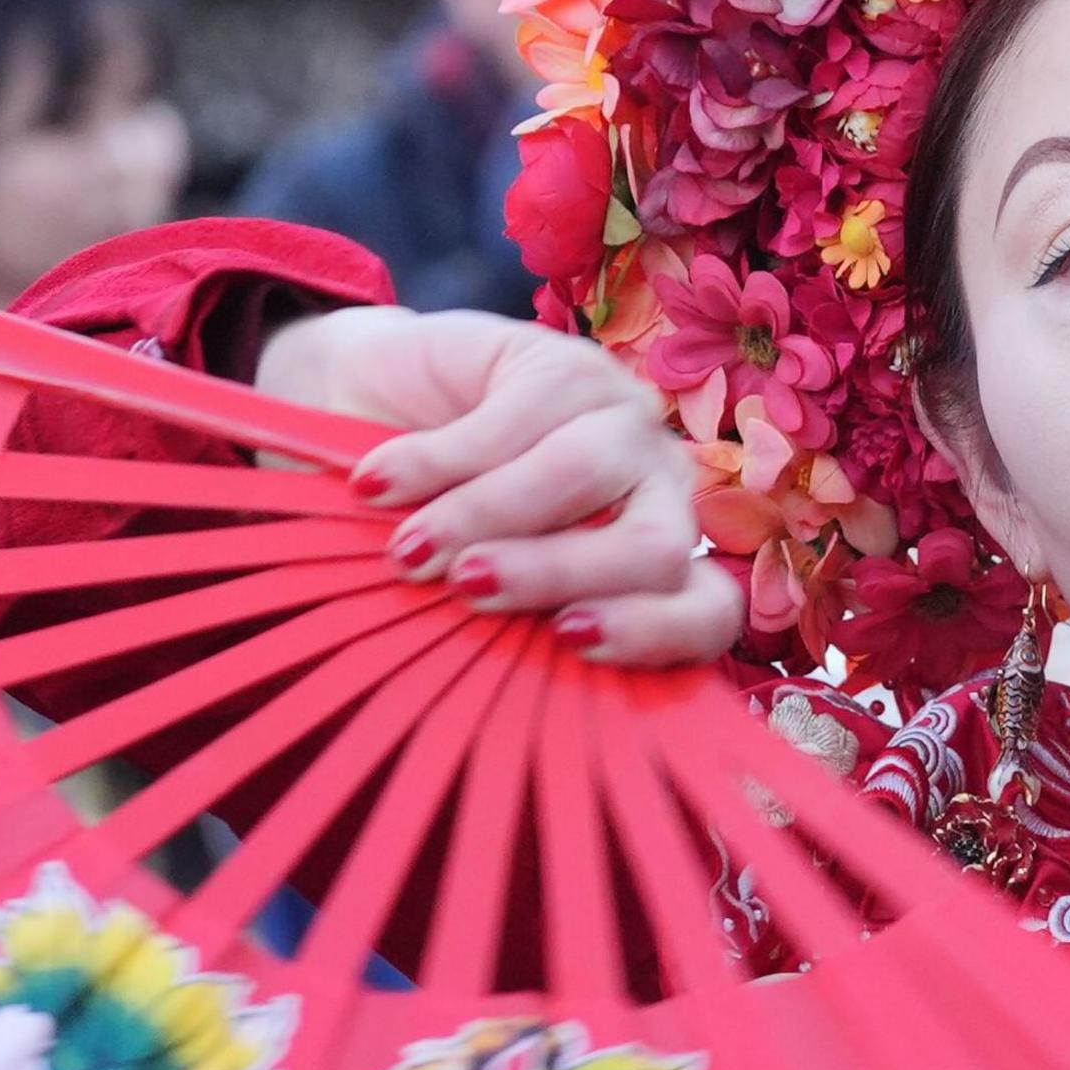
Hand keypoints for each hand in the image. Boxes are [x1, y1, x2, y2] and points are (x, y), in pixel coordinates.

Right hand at [257, 307, 740, 667]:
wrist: (364, 411)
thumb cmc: (424, 534)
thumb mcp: (458, 597)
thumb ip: (496, 640)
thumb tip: (486, 705)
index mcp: (656, 573)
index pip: (705, 614)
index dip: (657, 633)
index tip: (572, 641)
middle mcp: (659, 496)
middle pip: (654, 545)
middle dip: (558, 572)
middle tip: (470, 589)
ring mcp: (620, 422)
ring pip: (582, 472)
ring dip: (486, 514)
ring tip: (409, 550)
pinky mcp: (564, 364)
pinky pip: (512, 418)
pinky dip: (432, 462)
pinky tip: (376, 487)